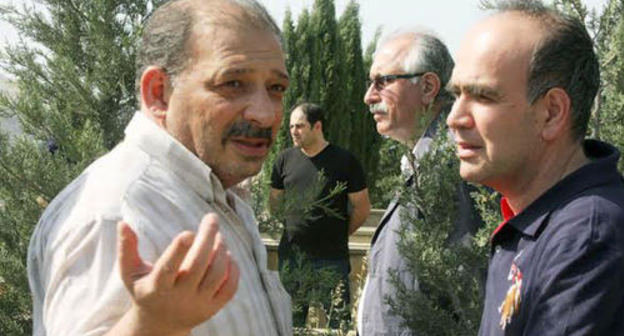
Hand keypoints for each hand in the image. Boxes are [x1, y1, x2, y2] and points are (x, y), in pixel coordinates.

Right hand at [116, 214, 239, 335]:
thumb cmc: (145, 289)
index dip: (178, 250)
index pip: (168, 268)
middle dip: (207, 238)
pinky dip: (232, 268)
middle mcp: (178, 297)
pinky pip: (230, 288)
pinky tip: (227, 254)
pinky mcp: (212, 308)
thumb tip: (123, 223)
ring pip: (216, 275)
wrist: (160, 324)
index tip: (188, 232)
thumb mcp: (130, 272)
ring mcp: (197, 304)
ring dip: (221, 250)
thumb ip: (127, 248)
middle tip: (211, 218)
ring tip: (219, 236)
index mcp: (156, 287)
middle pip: (198, 266)